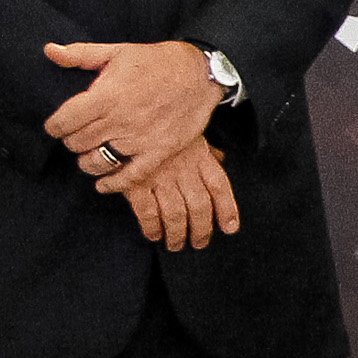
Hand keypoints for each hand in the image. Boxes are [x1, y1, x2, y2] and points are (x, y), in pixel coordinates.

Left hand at [44, 40, 221, 189]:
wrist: (200, 72)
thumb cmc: (157, 61)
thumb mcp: (117, 51)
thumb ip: (80, 54)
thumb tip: (50, 50)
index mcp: (106, 95)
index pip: (63, 122)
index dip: (54, 126)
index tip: (57, 126)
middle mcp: (120, 120)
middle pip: (77, 143)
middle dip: (72, 140)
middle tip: (78, 135)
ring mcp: (141, 138)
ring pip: (97, 162)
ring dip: (88, 161)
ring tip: (91, 154)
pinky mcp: (160, 151)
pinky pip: (131, 176)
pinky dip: (114, 184)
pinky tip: (104, 185)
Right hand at [102, 137, 239, 249]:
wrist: (128, 113)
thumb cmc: (161, 124)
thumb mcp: (189, 131)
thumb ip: (205, 150)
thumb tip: (221, 158)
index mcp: (198, 156)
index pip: (219, 187)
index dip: (227, 210)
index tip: (230, 228)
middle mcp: (182, 169)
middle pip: (199, 206)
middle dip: (201, 230)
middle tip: (199, 243)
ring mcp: (159, 176)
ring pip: (175, 214)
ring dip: (177, 234)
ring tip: (176, 245)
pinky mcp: (134, 182)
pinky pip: (147, 212)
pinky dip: (152, 227)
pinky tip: (153, 235)